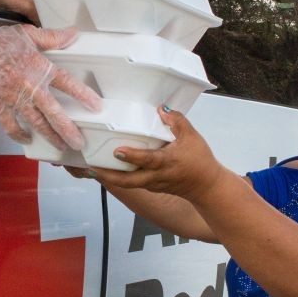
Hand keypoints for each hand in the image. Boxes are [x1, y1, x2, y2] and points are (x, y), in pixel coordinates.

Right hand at [0, 16, 102, 150]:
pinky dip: (18, 135)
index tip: (96, 106)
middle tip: (79, 142)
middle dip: (67, 129)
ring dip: (49, 136)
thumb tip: (73, 34)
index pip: (67, 84)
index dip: (83, 96)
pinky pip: (10, 125)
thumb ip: (53, 38)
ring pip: (35, 123)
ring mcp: (13, 99)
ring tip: (61, 146)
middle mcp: (29, 87)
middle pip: (53, 113)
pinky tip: (27, 140)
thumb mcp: (29, 34)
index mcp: (40, 68)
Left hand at [89, 107, 225, 201]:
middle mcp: (156, 176)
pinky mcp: (151, 187)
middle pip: (128, 181)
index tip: (117, 150)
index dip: (132, 156)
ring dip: (110, 178)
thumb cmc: (200, 161)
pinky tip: (108, 169)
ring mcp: (152, 184)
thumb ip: (177, 121)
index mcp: (166, 162)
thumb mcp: (192, 136)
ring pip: (127, 184)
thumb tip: (161, 109)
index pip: (147, 160)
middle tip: (91, 167)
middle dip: (109, 175)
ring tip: (92, 168)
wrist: (206, 187)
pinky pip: (132, 184)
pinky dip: (119, 178)